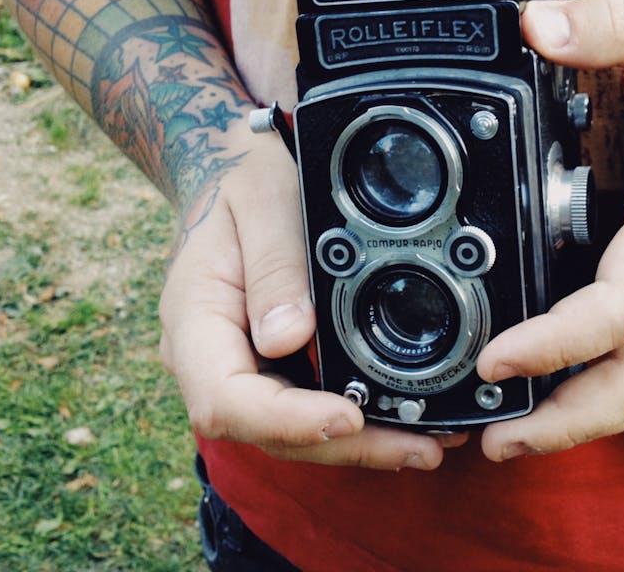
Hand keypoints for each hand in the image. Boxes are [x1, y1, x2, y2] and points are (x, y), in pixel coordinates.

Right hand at [158, 127, 462, 469]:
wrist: (232, 176)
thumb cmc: (245, 183)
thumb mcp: (262, 199)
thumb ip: (274, 264)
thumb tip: (288, 338)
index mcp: (194, 321)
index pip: (225, 399)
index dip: (287, 421)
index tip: (347, 418)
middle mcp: (209, 360)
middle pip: (265, 431)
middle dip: (342, 446)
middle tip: (420, 448)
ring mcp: (239, 369)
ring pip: (290, 432)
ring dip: (358, 446)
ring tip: (430, 443)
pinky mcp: (270, 369)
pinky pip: (306, 408)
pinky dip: (355, 423)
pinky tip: (406, 422)